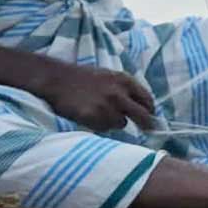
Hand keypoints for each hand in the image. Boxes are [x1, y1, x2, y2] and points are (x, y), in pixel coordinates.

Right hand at [40, 64, 155, 132]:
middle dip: (146, 124)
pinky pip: (104, 128)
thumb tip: (144, 107)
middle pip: (142, 116)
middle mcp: (119, 93)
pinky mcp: (92, 117)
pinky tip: (89, 115)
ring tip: (99, 113)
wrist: (57, 79)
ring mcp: (106, 106)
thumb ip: (126, 90)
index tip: (150, 117)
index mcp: (125, 81)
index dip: (150, 110)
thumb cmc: (84, 78)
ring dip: (114, 122)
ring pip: (121, 124)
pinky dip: (100, 125)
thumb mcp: (110, 77)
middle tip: (148, 130)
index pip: (147, 100)